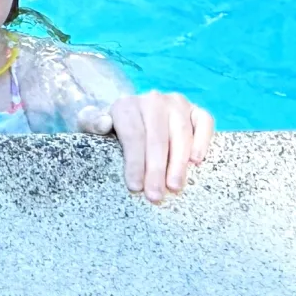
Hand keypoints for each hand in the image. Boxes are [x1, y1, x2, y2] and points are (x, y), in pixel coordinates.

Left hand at [80, 91, 214, 203]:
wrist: (133, 116)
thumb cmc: (113, 130)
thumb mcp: (92, 125)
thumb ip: (90, 121)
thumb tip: (103, 123)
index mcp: (126, 105)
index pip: (133, 135)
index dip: (134, 162)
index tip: (134, 187)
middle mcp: (153, 100)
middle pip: (157, 137)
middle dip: (156, 169)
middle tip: (155, 195)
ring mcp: (176, 103)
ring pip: (181, 132)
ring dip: (179, 161)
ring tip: (174, 186)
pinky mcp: (195, 109)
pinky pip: (204, 121)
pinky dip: (203, 139)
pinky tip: (197, 161)